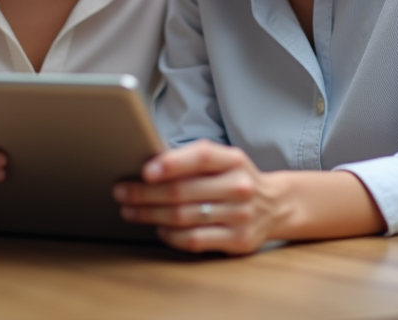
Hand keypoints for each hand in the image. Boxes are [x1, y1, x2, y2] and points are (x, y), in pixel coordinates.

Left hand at [112, 140, 287, 254]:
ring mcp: (241, 215)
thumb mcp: (223, 161)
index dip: (171, 163)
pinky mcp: (238, 240)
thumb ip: (192, 160)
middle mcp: (240, 186)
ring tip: (130, 211)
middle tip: (121, 192)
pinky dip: (171, 235)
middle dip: (145, 193)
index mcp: (233, 160)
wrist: (275, 205)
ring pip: (184, 217)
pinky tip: (158, 229)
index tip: (144, 171)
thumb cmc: (234, 179)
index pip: (200, 157)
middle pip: (183, 191)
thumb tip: (147, 165)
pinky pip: (195, 239)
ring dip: (150, 215)